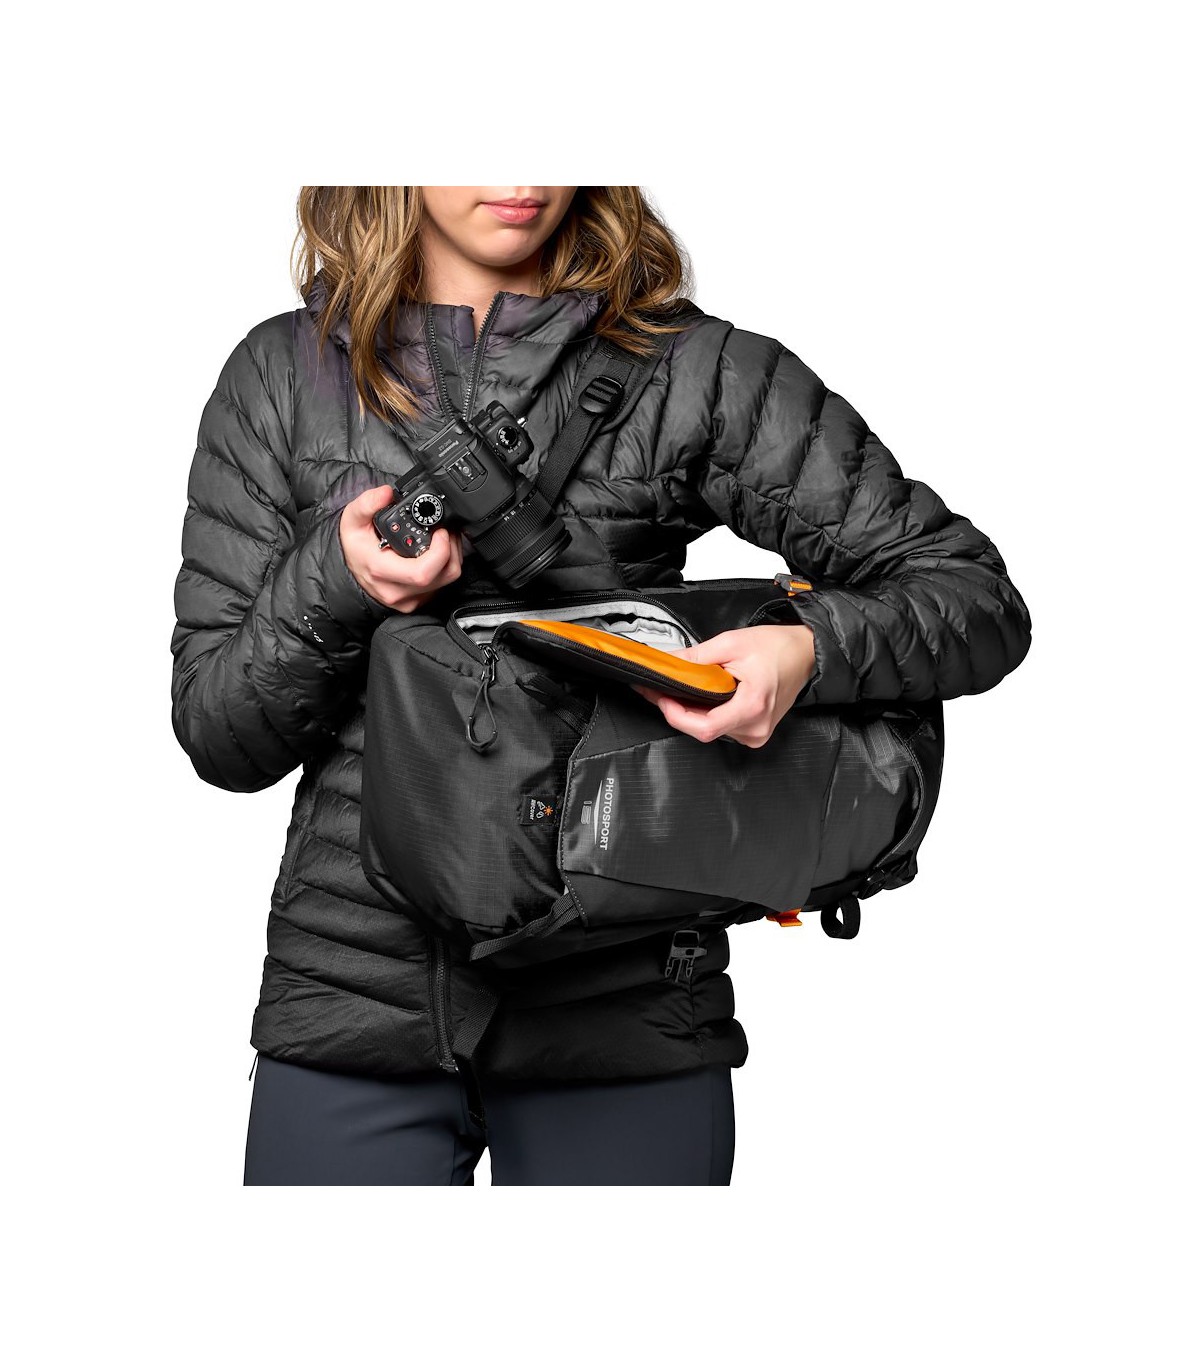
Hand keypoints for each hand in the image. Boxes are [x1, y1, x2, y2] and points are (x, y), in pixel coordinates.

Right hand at [340, 484, 463, 613]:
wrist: (350, 570)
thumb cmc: (354, 547)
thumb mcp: (352, 520)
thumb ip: (367, 503)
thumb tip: (386, 493)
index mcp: (382, 571)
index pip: (423, 572)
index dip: (441, 550)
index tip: (440, 531)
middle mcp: (396, 590)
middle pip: (443, 575)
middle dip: (451, 548)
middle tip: (444, 530)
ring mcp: (408, 600)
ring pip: (448, 580)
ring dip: (451, 556)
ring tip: (442, 539)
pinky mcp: (417, 602)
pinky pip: (443, 585)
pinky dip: (445, 566)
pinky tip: (435, 553)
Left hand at [630, 624, 815, 746]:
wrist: (804, 654)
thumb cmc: (777, 649)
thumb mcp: (731, 643)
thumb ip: (696, 657)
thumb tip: (668, 664)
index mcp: (752, 707)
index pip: (704, 728)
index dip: (676, 715)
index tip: (660, 697)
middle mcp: (755, 728)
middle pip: (703, 730)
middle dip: (678, 710)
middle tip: (661, 689)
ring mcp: (756, 733)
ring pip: (710, 730)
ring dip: (691, 712)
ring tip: (683, 689)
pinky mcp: (754, 732)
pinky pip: (721, 728)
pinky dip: (706, 713)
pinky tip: (703, 697)